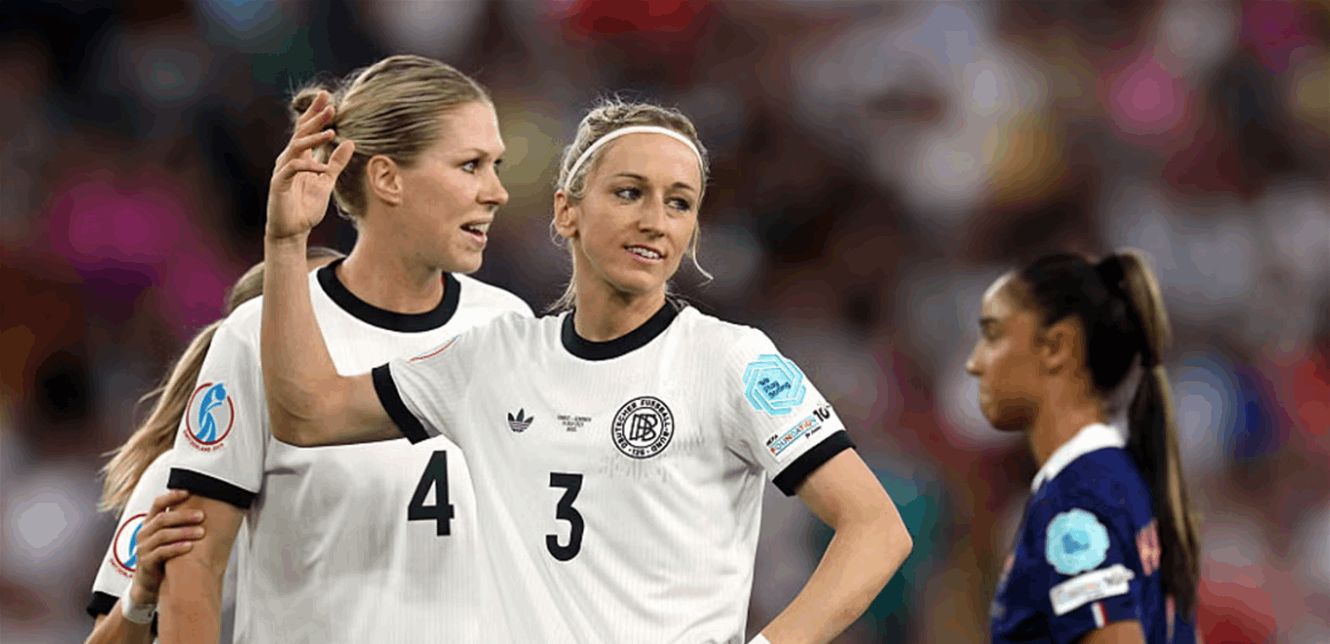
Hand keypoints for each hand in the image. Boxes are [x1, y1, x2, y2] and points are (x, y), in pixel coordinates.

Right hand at [128, 489, 204, 605]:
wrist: (149, 583)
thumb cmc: (163, 556)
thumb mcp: (169, 537)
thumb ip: (180, 524)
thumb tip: (206, 510)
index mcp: (150, 523)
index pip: (157, 503)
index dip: (171, 496)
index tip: (189, 491)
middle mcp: (144, 533)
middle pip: (162, 519)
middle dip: (183, 516)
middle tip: (202, 515)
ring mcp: (143, 548)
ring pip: (163, 535)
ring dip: (183, 532)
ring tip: (201, 532)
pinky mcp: (146, 562)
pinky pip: (161, 552)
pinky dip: (176, 548)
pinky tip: (189, 546)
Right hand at [266, 90, 355, 239]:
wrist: (292, 232)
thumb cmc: (306, 207)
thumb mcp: (326, 181)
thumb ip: (336, 163)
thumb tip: (350, 142)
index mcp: (299, 157)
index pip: (306, 129)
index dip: (315, 113)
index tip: (327, 98)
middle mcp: (288, 159)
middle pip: (301, 132)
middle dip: (314, 118)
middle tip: (329, 104)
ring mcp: (282, 170)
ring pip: (296, 147)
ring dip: (313, 138)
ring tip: (331, 131)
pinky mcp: (278, 184)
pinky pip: (293, 169)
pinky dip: (308, 166)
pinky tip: (322, 167)